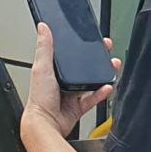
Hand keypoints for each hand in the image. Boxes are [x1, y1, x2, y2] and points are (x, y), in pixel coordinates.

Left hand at [24, 23, 114, 137]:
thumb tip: (42, 28)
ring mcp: (72, 94)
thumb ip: (44, 48)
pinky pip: (94, 98)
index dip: (81, 47)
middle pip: (83, 68)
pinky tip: (106, 87)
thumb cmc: (39, 99)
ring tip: (111, 67)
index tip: (92, 40)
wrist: (45, 124)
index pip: (69, 55)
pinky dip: (101, 93)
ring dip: (102, 75)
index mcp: (53, 71)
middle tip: (106, 52)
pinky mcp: (79, 106)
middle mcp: (62, 82)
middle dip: (97, 60)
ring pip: (91, 81)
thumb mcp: (41, 68)